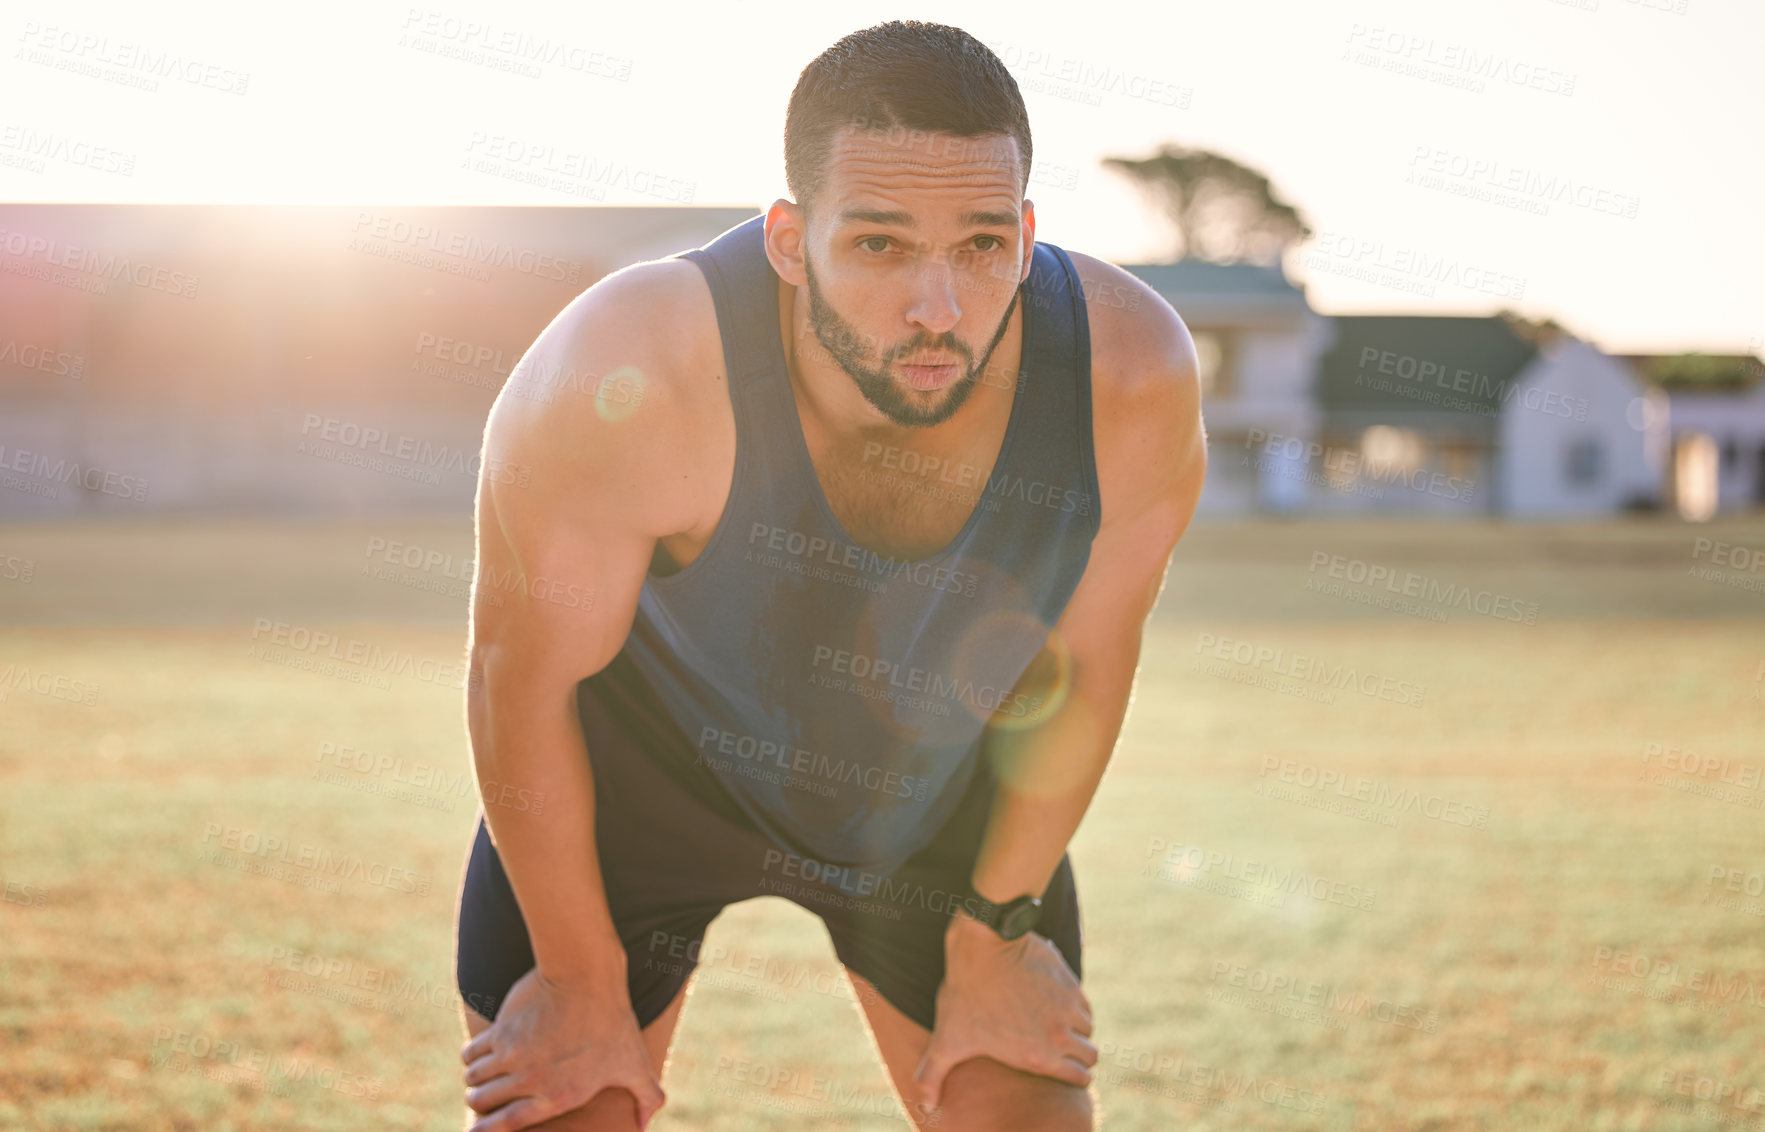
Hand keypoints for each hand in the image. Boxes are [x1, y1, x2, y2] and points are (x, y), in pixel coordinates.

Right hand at [461, 965, 666, 1131]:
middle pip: (482, 1103)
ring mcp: (511, 1055)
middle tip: (484, 1100)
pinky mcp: (500, 1030)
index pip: (507, 1126)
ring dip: (475, 1081)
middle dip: (480, 1105)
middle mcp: (529, 1081)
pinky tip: (478, 1054)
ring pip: (473, 1079)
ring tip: (481, 1077)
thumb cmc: (613, 1022)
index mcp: (557, 1096)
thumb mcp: (635, 1062)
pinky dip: (471, 1056)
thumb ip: (647, 1095)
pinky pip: (471, 1053)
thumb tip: (647, 1122)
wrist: (586, 976)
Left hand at [911, 911, 1096, 1110]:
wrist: (985, 945)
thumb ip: (933, 1074)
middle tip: (1058, 1046)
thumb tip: (926, 1104)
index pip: (1081, 1079)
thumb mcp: (946, 1038)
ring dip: (1075, 1027)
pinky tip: (1053, 1001)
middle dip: (1078, 1054)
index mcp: (1039, 1057)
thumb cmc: (966, 993)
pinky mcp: (1071, 982)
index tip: (1061, 1067)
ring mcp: (1069, 1007)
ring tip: (1052, 1022)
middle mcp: (1061, 1035)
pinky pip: (1084, 1003)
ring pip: (1088, 1027)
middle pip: (1091, 1055)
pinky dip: (1074, 1005)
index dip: (1072, 1075)